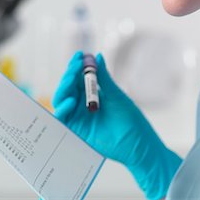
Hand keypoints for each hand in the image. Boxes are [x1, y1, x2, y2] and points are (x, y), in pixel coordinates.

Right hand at [52, 52, 181, 199]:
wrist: (137, 144)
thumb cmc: (130, 119)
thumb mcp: (116, 95)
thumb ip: (104, 78)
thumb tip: (97, 57)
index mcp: (92, 93)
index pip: (78, 77)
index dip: (76, 66)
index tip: (79, 55)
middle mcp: (82, 104)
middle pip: (67, 86)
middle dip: (69, 74)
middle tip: (76, 66)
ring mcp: (78, 116)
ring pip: (61, 99)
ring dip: (63, 88)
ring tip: (72, 79)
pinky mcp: (75, 130)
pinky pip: (62, 118)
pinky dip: (63, 108)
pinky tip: (72, 101)